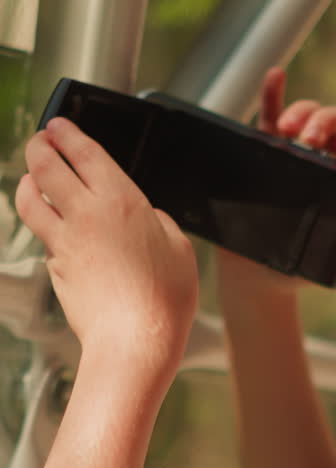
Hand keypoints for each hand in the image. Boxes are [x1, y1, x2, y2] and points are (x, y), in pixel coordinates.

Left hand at [16, 119, 198, 367]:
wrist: (134, 341)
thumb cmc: (163, 300)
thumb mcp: (179, 250)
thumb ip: (160, 223)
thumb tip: (148, 218)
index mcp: (121, 199)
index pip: (83, 151)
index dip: (66, 133)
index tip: (58, 126)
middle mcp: (86, 213)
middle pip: (45, 165)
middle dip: (37, 147)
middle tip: (39, 142)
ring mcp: (64, 241)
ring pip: (28, 199)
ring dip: (25, 183)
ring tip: (31, 180)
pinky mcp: (54, 268)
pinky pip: (42, 237)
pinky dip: (42, 226)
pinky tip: (51, 229)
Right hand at [217, 68, 335, 291]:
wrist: (260, 278)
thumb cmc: (304, 268)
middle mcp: (326, 162)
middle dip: (326, 122)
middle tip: (311, 141)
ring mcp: (294, 154)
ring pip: (305, 116)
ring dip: (302, 111)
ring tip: (289, 129)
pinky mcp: (264, 153)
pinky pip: (268, 116)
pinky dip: (272, 94)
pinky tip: (276, 76)